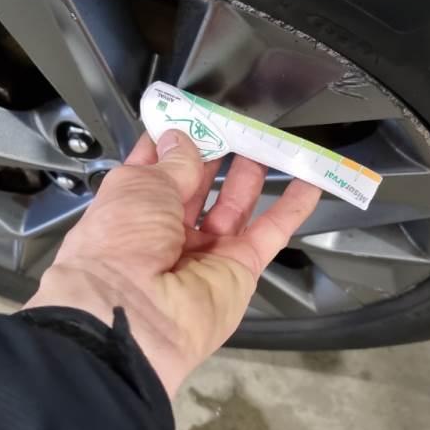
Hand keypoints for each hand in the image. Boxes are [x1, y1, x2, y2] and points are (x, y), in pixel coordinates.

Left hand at [24, 130, 320, 395]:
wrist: (133, 315)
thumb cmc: (119, 243)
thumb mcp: (139, 186)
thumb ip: (171, 161)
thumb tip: (183, 138)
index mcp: (132, 208)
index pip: (156, 167)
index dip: (174, 140)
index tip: (192, 114)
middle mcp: (166, 231)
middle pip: (199, 186)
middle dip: (217, 153)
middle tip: (237, 124)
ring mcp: (205, 252)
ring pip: (235, 205)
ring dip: (251, 174)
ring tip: (269, 142)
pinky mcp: (239, 269)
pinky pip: (270, 233)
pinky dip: (292, 208)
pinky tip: (310, 181)